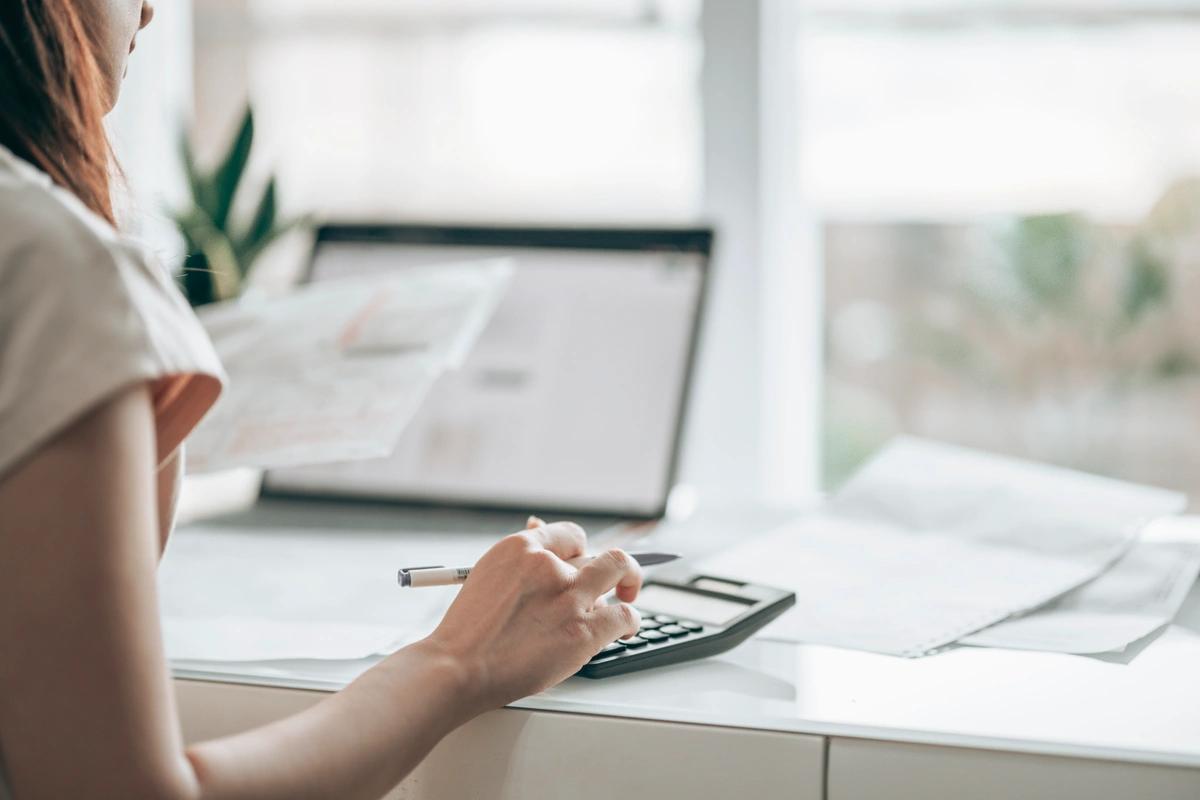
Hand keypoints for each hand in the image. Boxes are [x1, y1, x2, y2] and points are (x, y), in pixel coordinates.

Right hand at [423, 519, 642, 709]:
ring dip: (626, 584)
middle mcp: (549, 566)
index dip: (581, 551)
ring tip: (625, 597)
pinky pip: (625, 614)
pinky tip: (625, 628)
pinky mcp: (583, 631)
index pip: (571, 536)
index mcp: (521, 548)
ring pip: (619, 570)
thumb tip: (538, 528)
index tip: (584, 563)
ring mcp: (569, 597)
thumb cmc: (468, 630)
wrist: (457, 667)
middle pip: (598, 552)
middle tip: (614, 580)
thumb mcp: (487, 576)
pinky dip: (630, 620)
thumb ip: (520, 558)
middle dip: (608, 567)